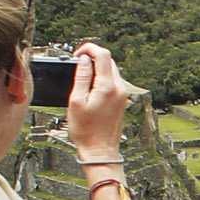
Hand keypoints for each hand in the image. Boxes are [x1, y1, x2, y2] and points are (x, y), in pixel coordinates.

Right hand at [64, 40, 138, 159]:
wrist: (100, 151)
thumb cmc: (86, 131)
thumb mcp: (76, 101)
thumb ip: (81, 77)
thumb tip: (84, 60)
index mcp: (107, 86)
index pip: (102, 54)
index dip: (88, 49)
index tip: (77, 55)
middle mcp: (119, 88)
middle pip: (109, 60)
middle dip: (92, 58)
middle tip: (77, 66)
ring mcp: (123, 94)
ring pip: (111, 70)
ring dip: (97, 68)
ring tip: (82, 78)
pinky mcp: (122, 100)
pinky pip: (113, 81)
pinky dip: (102, 78)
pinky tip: (91, 88)